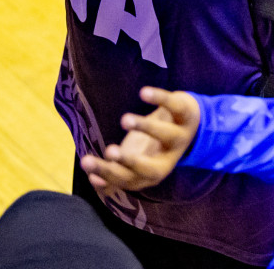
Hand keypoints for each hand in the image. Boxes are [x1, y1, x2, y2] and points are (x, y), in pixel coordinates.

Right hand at [80, 87, 201, 200]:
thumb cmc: (153, 144)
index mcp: (151, 173)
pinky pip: (175, 107)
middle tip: (109, 152)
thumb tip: (93, 180)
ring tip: (124, 120)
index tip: (86, 164)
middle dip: (130, 162)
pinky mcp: (186, 114)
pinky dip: (161, 99)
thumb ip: (116, 171)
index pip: (128, 179)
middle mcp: (167, 159)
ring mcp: (180, 137)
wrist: (187, 121)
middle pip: (150, 169)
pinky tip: (143, 93)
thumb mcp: (135, 159)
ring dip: (146, 127)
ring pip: (166, 136)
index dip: (109, 174)